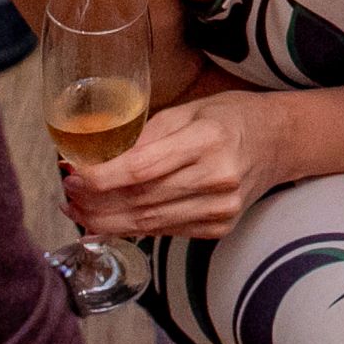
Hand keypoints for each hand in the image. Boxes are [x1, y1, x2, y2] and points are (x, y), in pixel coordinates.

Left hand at [62, 89, 283, 237]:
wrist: (278, 142)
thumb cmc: (229, 118)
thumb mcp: (189, 110)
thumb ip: (146, 136)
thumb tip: (96, 158)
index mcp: (209, 140)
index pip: (142, 168)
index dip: (100, 177)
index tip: (70, 174)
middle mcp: (218, 179)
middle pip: (141, 200)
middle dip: (95, 202)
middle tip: (66, 195)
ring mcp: (221, 209)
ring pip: (148, 223)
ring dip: (105, 220)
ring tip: (77, 210)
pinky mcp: (219, 227)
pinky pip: (165, 232)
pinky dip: (131, 230)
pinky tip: (106, 223)